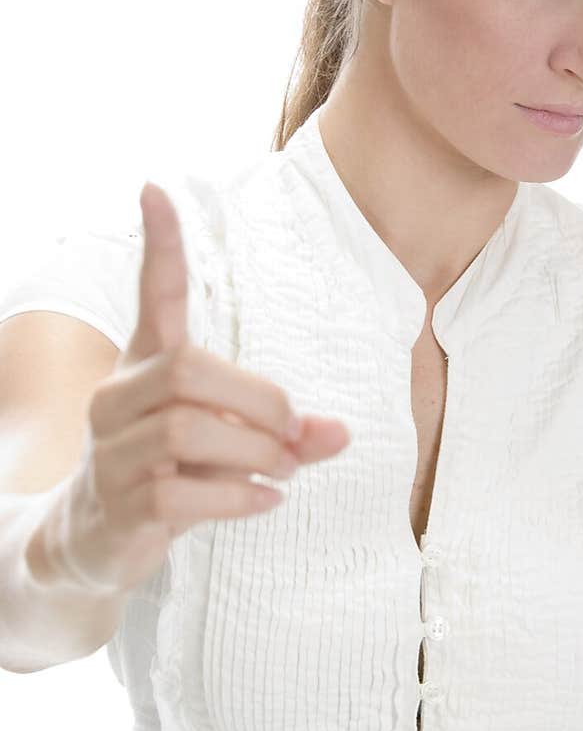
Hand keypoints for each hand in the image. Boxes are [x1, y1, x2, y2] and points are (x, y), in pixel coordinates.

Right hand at [34, 180, 351, 599]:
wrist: (94, 543)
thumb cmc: (170, 474)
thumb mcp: (228, 447)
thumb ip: (285, 435)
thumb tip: (340, 433)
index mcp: (146, 368)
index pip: (151, 296)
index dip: (158, 245)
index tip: (156, 188)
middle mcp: (119, 397)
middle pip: (190, 368)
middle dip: (259, 401)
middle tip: (294, 435)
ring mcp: (111, 451)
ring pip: (183, 427)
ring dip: (253, 451)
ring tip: (282, 472)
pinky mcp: (119, 503)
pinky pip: (178, 489)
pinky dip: (236, 496)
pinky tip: (265, 499)